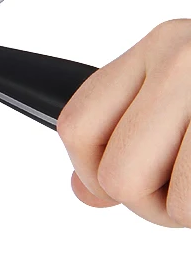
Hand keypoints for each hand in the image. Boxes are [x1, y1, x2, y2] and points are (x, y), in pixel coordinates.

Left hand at [57, 20, 190, 227]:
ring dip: (187, 211)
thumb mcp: (185, 85)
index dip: (88, 171)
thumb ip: (128, 128)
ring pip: (170, 203)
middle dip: (147, 202)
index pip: (77, 125)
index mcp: (158, 47)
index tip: (107, 186)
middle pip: (117, 175)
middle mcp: (181, 64)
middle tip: (178, 192)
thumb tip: (84, 191)